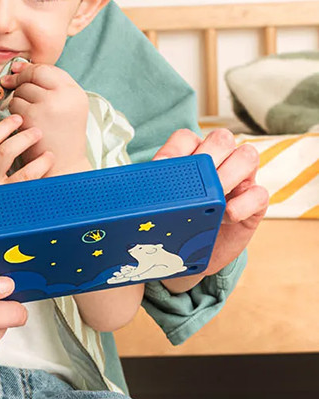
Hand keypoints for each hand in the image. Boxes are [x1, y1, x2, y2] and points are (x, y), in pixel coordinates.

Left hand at [0, 61, 90, 174]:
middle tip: (9, 85)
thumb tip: (18, 67)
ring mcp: (49, 105)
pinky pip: (14, 104)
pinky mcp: (34, 116)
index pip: (49, 68)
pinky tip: (22, 125)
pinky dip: (13, 114)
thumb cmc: (59, 138)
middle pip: (34, 74)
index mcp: (75, 92)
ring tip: (27, 115)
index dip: (30, 68)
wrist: (63, 166)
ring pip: (22, 89)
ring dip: (17, 100)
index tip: (16, 70)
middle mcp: (65, 95)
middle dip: (20, 79)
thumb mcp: (65, 108)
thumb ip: (49, 88)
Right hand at [0, 114, 53, 221]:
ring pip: (22, 175)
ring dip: (38, 162)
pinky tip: (48, 177)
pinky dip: (39, 184)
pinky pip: (27, 194)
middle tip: (36, 131)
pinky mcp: (8, 207)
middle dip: (23, 138)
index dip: (4, 126)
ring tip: (48, 154)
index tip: (16, 119)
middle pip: (6, 153)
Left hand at [155, 128, 268, 289]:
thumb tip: (139, 189)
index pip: (186, 137)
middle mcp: (218, 162)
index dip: (175, 151)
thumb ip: (154, 193)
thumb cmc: (173, 227)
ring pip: (247, 156)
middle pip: (221, 138)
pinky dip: (243, 204)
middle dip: (209, 158)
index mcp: (190, 157)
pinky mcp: (254, 204)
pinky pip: (260, 193)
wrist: (188, 261)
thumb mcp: (160, 209)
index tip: (163, 170)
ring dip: (228, 175)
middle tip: (196, 184)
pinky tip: (226, 216)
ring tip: (214, 200)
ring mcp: (240, 181)